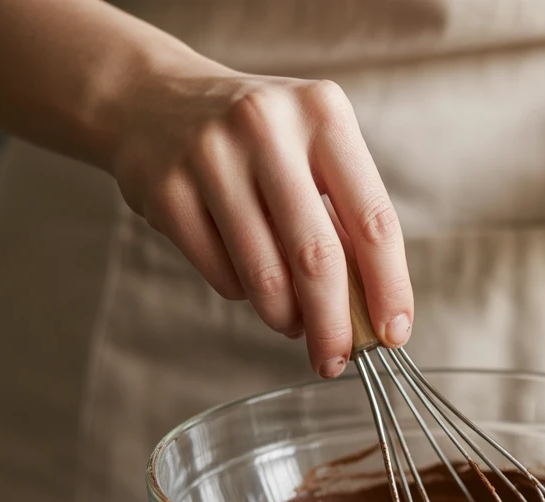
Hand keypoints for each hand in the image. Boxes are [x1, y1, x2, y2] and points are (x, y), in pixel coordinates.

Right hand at [110, 66, 411, 377]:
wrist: (151, 100)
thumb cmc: (256, 139)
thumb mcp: (311, 148)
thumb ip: (344, 216)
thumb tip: (374, 310)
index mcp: (323, 114)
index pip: (374, 220)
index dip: (389, 287)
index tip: (393, 333)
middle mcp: (268, 127)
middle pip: (317, 258)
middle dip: (333, 325)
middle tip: (337, 360)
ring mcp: (211, 157)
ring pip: (265, 276)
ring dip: (286, 319)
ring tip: (292, 322)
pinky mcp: (167, 190)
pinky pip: (221, 275)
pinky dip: (243, 294)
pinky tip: (246, 278)